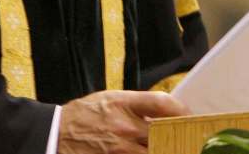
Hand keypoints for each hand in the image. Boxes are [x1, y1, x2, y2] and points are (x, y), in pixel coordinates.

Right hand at [58, 90, 188, 153]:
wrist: (56, 133)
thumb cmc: (85, 114)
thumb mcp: (109, 99)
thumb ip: (136, 105)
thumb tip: (164, 112)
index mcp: (123, 103)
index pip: (161, 104)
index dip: (181, 110)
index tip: (190, 117)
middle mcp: (124, 126)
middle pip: (165, 133)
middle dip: (181, 138)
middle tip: (192, 141)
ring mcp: (120, 150)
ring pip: (156, 153)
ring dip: (167, 151)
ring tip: (178, 148)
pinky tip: (156, 152)